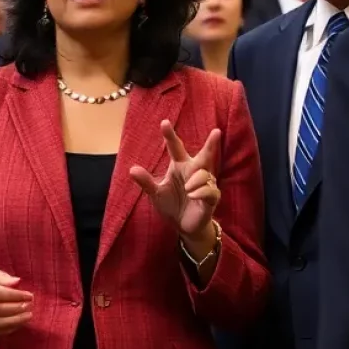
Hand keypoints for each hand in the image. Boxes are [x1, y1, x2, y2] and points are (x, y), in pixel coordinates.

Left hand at [130, 121, 221, 240]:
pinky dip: (201, 191)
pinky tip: (192, 195)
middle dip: (211, 144)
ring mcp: (205, 184)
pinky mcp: (212, 198)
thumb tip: (132, 169)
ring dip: (195, 180)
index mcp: (180, 166)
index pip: (175, 147)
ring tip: (187, 190)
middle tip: (216, 131)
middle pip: (204, 154)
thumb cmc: (171, 205)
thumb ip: (146, 182)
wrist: (182, 226)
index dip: (170, 135)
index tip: (164, 122)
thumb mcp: (156, 193)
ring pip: (204, 174)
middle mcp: (193, 172)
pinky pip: (210, 190)